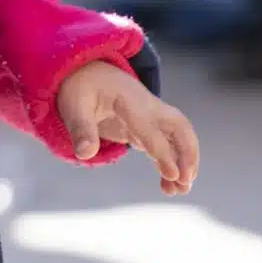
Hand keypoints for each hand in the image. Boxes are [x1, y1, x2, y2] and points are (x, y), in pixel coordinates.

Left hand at [55, 60, 199, 193]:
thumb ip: (80, 129)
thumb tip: (84, 154)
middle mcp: (147, 106)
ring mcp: (149, 115)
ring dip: (183, 161)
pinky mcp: (144, 126)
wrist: (85, 71)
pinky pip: (165, 144)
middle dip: (188, 154)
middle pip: (180, 127)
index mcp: (130, 100)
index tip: (173, 175)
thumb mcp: (73, 105)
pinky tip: (166, 185)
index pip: (151, 127)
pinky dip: (169, 163)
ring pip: (177, 136)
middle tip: (185, 183)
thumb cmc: (79, 87)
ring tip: (178, 191)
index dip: (163, 151)